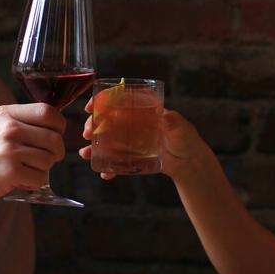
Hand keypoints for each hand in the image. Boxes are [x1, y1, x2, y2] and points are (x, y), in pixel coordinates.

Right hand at [0, 103, 65, 204]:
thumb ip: (22, 122)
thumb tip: (57, 128)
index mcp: (6, 113)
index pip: (48, 112)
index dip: (59, 126)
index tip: (56, 135)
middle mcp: (9, 128)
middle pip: (54, 138)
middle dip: (56, 152)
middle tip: (47, 159)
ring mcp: (9, 150)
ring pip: (49, 160)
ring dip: (43, 169)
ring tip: (25, 169)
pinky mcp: (10, 172)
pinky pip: (40, 178)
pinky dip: (34, 183)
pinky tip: (19, 180)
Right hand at [78, 99, 205, 179]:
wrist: (189, 162)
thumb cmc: (186, 139)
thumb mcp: (181, 127)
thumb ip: (174, 121)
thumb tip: (167, 115)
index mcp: (141, 110)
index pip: (118, 99)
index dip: (102, 100)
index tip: (90, 106)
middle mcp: (132, 123)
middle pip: (106, 120)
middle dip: (92, 125)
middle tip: (86, 133)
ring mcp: (130, 141)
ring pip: (106, 141)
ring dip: (93, 146)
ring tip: (85, 153)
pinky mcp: (132, 158)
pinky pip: (116, 162)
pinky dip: (108, 168)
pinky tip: (103, 173)